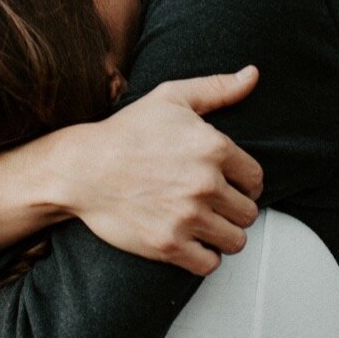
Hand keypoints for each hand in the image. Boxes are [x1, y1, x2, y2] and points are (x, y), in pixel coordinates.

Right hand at [64, 67, 263, 275]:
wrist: (82, 168)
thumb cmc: (126, 131)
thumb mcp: (172, 98)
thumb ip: (218, 88)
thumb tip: (253, 74)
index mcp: (213, 147)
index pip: (256, 179)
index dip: (245, 183)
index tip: (230, 185)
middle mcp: (205, 184)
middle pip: (248, 212)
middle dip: (235, 210)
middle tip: (216, 206)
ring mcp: (187, 217)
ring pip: (235, 240)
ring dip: (224, 235)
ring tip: (207, 225)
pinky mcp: (169, 245)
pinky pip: (210, 263)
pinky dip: (205, 256)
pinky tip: (192, 242)